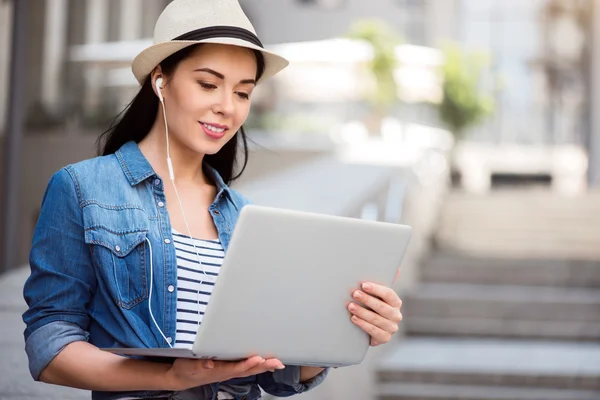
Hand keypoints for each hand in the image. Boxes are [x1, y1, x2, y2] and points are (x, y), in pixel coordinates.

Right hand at [166, 356, 284, 390]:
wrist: (182, 377)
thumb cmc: (186, 369)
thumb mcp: (188, 365)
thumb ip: (199, 364)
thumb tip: (209, 362)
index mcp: (218, 370)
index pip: (236, 367)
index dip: (248, 364)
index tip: (258, 358)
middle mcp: (226, 372)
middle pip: (248, 370)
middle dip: (264, 366)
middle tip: (277, 362)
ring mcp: (228, 372)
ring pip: (250, 370)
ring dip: (264, 367)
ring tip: (277, 363)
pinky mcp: (229, 369)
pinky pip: (247, 368)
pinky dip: (258, 366)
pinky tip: (267, 364)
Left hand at [347, 282, 402, 345]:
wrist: (370, 327)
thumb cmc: (372, 306)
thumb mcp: (376, 294)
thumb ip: (383, 281)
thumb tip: (396, 268)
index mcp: (396, 302)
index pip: (389, 294)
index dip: (376, 289)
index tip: (363, 284)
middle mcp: (396, 315)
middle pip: (382, 307)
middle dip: (367, 300)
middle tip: (354, 294)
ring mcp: (392, 328)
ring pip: (377, 320)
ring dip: (363, 312)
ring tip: (350, 306)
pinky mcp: (385, 338)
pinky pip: (374, 332)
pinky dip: (363, 324)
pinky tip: (354, 319)